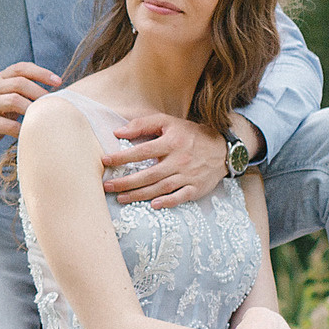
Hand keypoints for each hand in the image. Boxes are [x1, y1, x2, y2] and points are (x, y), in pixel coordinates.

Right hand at [0, 61, 62, 167]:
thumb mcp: (11, 101)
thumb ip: (26, 93)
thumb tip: (58, 92)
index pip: (21, 68)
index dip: (41, 72)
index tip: (59, 82)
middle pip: (19, 82)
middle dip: (39, 92)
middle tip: (53, 104)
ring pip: (13, 100)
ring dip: (32, 109)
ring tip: (43, 118)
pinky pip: (7, 124)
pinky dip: (22, 129)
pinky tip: (29, 134)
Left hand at [101, 114, 221, 206]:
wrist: (222, 149)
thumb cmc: (190, 135)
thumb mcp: (169, 123)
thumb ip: (143, 124)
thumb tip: (118, 132)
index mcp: (172, 142)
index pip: (143, 151)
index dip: (123, 157)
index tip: (105, 161)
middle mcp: (179, 160)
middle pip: (149, 174)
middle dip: (126, 182)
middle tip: (107, 186)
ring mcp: (188, 176)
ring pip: (161, 188)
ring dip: (139, 195)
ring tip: (120, 198)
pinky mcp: (196, 188)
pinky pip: (180, 197)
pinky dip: (167, 202)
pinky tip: (153, 206)